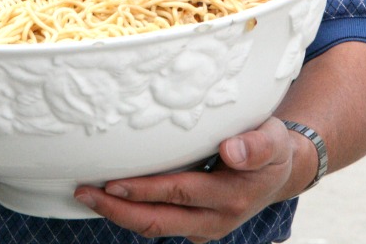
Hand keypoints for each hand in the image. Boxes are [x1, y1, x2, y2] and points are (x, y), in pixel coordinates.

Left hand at [74, 117, 296, 242]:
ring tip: (87, 195)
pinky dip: (134, 212)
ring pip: (155, 227)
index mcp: (230, 197)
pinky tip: (112, 197)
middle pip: (158, 221)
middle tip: (83, 192)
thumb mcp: (273, 139)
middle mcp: (215, 219)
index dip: (143, 191)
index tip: (112, 182)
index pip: (177, 194)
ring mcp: (204, 227)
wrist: (282, 171)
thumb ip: (256, 145)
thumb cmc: (271, 146)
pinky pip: (160, 223)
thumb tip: (231, 151)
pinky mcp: (196, 225)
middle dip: (117, 209)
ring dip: (120, 214)